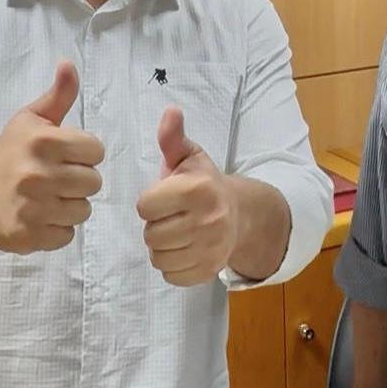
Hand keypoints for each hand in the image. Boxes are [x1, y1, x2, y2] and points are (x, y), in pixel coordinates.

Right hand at [0, 61, 104, 253]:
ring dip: (70, 206)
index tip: (66, 156)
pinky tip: (40, 217)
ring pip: (84, 210)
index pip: (95, 151)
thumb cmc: (9, 154)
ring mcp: (33, 207)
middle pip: (93, 182)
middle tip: (57, 179)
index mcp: (42, 142)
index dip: (85, 154)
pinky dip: (58, 229)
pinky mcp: (29, 235)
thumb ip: (58, 96)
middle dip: (79, 181)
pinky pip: (68, 235)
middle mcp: (37, 174)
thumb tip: (69, 64)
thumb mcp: (31, 120)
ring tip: (49, 198)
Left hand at [136, 107, 236, 285]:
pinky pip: (171, 275)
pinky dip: (172, 266)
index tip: (165, 198)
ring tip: (176, 233)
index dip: (150, 202)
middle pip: (151, 234)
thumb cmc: (205, 184)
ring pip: (158, 257)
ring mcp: (211, 248)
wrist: (241, 214)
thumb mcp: (190, 157)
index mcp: (197, 190)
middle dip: (156, 225)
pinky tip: (184, 249)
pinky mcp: (210, 270)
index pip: (145, 207)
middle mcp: (208, 220)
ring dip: (161, 247)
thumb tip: (170, 112)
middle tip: (171, 217)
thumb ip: (173, 138)